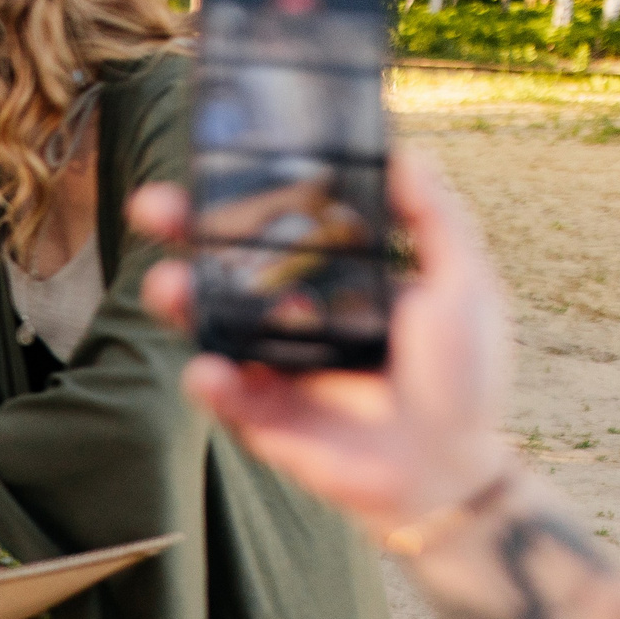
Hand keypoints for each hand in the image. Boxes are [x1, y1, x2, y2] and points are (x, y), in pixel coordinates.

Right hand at [128, 150, 514, 542]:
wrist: (452, 467)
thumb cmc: (463, 378)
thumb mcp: (465, 284)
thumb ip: (435, 219)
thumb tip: (401, 151)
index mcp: (331, 275)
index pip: (276, 224)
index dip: (241, 194)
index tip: (214, 161)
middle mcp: (290, 313)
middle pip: (223, 263)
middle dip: (181, 232)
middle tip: (154, 207)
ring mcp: (269, 364)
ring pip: (206, 323)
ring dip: (178, 300)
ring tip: (168, 285)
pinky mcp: (260, 417)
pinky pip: (224, 393)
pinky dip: (211, 380)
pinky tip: (211, 369)